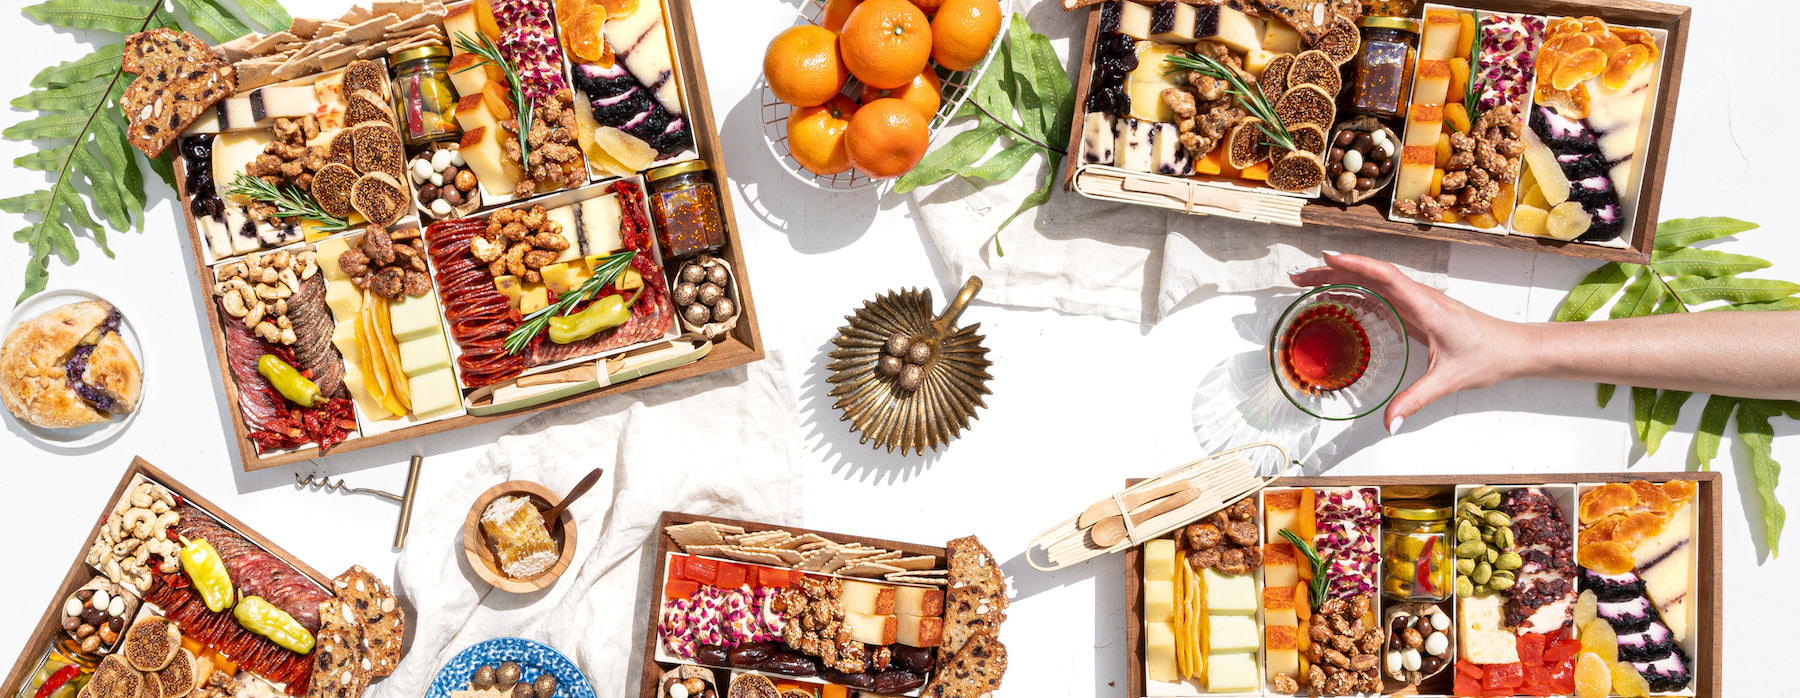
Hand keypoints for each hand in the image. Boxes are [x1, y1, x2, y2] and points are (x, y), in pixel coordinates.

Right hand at [1288, 252, 1530, 432]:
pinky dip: (1355, 288)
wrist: (1513, 348)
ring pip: (1374, 280)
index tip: (1326, 258)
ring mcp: (1417, 300)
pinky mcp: (1417, 308)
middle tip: (1298, 276)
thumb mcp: (1448, 380)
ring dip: (1341, 276)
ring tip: (1308, 281)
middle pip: (1370, 274)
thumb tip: (1389, 423)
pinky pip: (1380, 292)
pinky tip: (1338, 296)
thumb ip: (1415, 400)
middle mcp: (1420, 297)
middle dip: (1332, 270)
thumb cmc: (1487, 356)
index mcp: (1427, 306)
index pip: (1386, 277)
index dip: (1355, 265)